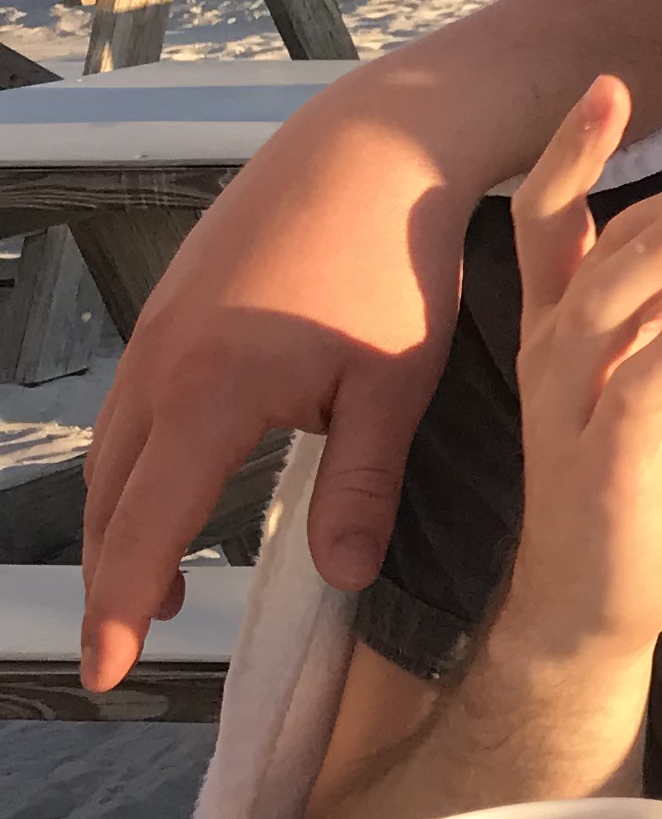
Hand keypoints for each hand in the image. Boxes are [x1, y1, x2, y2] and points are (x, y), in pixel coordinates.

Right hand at [79, 89, 481, 687]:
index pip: (146, 529)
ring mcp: (157, 331)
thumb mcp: (394, 384)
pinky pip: (136, 407)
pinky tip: (175, 486)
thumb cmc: (396, 262)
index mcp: (208, 396)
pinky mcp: (172, 306)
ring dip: (126, 522)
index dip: (119, 607)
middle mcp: (159, 367)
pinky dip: (140, 465)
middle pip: (112, 498)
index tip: (108, 672)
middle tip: (125, 643)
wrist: (375, 147)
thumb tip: (340, 579)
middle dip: (112, 577)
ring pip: (116, 452)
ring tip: (152, 585)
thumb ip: (362, 486)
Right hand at [496, 81, 661, 661]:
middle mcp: (554, 354)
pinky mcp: (607, 462)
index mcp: (562, 323)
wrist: (595, 596)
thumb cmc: (634, 468)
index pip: (551, 218)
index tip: (608, 83)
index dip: (575, 151)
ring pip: (614, 304)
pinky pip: (643, 387)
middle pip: (601, 249)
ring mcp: (574, 407)